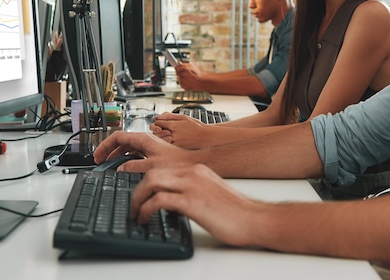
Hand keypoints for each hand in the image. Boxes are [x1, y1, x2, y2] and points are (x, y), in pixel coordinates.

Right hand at [92, 130, 195, 171]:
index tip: (97, 155)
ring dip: (116, 155)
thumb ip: (133, 166)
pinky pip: (134, 152)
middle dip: (108, 150)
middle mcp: (145, 140)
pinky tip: (124, 166)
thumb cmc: (177, 162)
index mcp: (143, 139)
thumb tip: (120, 168)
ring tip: (109, 164)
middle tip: (100, 161)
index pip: (117, 137)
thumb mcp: (152, 166)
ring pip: (127, 147)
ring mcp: (149, 145)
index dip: (105, 145)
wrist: (193, 162)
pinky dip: (125, 158)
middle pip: (121, 141)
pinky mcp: (153, 152)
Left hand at [130, 164, 262, 247]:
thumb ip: (191, 193)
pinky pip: (158, 200)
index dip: (146, 182)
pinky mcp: (192, 201)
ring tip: (136, 213)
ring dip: (138, 199)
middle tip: (134, 205)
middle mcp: (192, 173)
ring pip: (151, 182)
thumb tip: (171, 203)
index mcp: (197, 170)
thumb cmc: (236, 212)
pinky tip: (145, 218)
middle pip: (152, 172)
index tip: (139, 194)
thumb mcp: (210, 194)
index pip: (162, 169)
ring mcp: (192, 186)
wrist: (255, 219)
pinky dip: (146, 209)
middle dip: (137, 189)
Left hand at [151, 113, 209, 148]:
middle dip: (157, 129)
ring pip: (160, 140)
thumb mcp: (183, 117)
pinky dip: (166, 142)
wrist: (205, 137)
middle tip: (162, 128)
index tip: (161, 122)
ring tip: (167, 134)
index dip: (158, 121)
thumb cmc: (195, 126)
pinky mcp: (176, 149)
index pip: (157, 122)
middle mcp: (173, 135)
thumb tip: (157, 116)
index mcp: (173, 125)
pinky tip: (171, 139)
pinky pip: (166, 145)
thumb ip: (169, 116)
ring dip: (161, 136)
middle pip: (156, 132)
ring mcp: (174, 143)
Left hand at [175, 62, 203, 90]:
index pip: (177, 68)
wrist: (202, 82)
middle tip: (185, 74)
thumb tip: (179, 62)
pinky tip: (188, 82)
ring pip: (179, 79)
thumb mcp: (192, 66)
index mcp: (185, 69)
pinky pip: (181, 84)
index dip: (178, 68)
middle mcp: (183, 75)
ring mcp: (183, 81)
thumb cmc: (198, 74)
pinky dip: (184, 83)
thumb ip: (184, 64)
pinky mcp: (183, 86)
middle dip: (180, 73)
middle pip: (177, 73)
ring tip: (188, 78)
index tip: (179, 69)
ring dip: (182, 78)